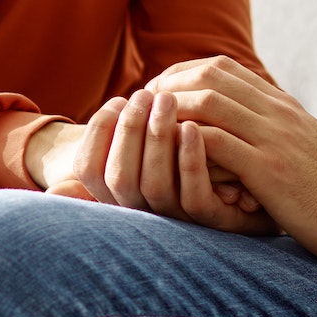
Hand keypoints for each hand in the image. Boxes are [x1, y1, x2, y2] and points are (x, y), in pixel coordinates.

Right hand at [30, 93, 269, 231]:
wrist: (259, 198)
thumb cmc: (194, 167)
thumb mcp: (147, 158)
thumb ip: (114, 154)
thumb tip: (57, 194)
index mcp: (121, 198)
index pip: (88, 169)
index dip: (97, 134)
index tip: (115, 102)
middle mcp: (145, 213)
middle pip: (118, 178)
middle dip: (127, 132)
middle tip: (143, 95)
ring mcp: (179, 220)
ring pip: (151, 186)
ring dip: (155, 140)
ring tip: (166, 101)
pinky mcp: (215, 221)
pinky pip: (194, 198)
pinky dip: (189, 161)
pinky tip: (192, 127)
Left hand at [146, 56, 316, 266]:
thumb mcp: (301, 150)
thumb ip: (270, 132)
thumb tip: (232, 127)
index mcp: (283, 107)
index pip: (222, 67)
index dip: (181, 75)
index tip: (157, 97)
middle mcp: (279, 114)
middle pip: (209, 76)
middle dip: (166, 90)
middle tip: (138, 113)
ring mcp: (276, 139)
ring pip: (209, 103)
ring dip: (169, 114)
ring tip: (144, 133)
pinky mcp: (272, 170)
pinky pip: (218, 144)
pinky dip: (187, 145)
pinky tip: (167, 158)